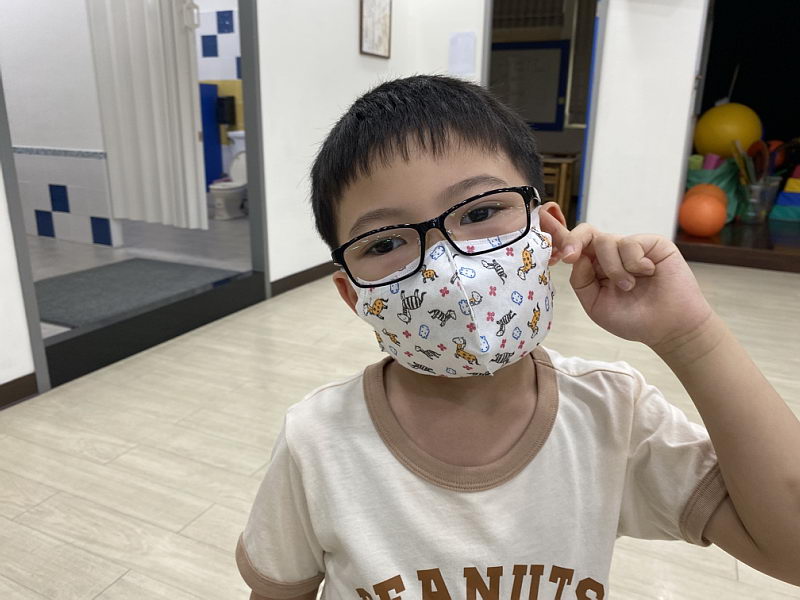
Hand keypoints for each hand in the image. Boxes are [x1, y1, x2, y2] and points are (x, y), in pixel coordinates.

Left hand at [539, 212, 713, 348]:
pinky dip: (634, 263)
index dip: (558, 234)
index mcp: (595, 267)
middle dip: (573, 240)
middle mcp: (611, 254)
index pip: (574, 247)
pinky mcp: (652, 243)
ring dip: (613, 268)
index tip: (544, 223)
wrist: (668, 327)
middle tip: (569, 256)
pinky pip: (630, 243)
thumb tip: (575, 257)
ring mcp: (631, 247)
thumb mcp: (596, 305)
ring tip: (629, 286)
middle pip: (586, 233)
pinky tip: (648, 274)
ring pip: (606, 241)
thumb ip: (581, 281)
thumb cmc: (633, 319)